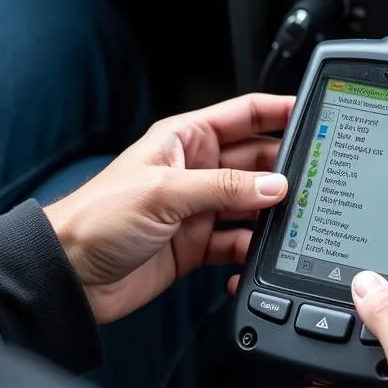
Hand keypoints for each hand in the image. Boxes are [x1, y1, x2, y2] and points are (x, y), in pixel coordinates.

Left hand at [43, 94, 292, 324]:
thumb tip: (274, 186)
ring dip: (272, 215)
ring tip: (296, 222)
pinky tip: (260, 258)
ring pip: (252, 205)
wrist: (69, 276)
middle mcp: (196, 169)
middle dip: (286, 169)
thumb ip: (223, 188)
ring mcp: (199, 208)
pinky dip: (252, 253)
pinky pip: (238, 244)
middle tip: (318, 179)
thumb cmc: (96, 218)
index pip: (244, 114)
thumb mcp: (164, 192)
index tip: (316, 113)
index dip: (280, 110)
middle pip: (257, 160)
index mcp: (185, 138)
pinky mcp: (197, 245)